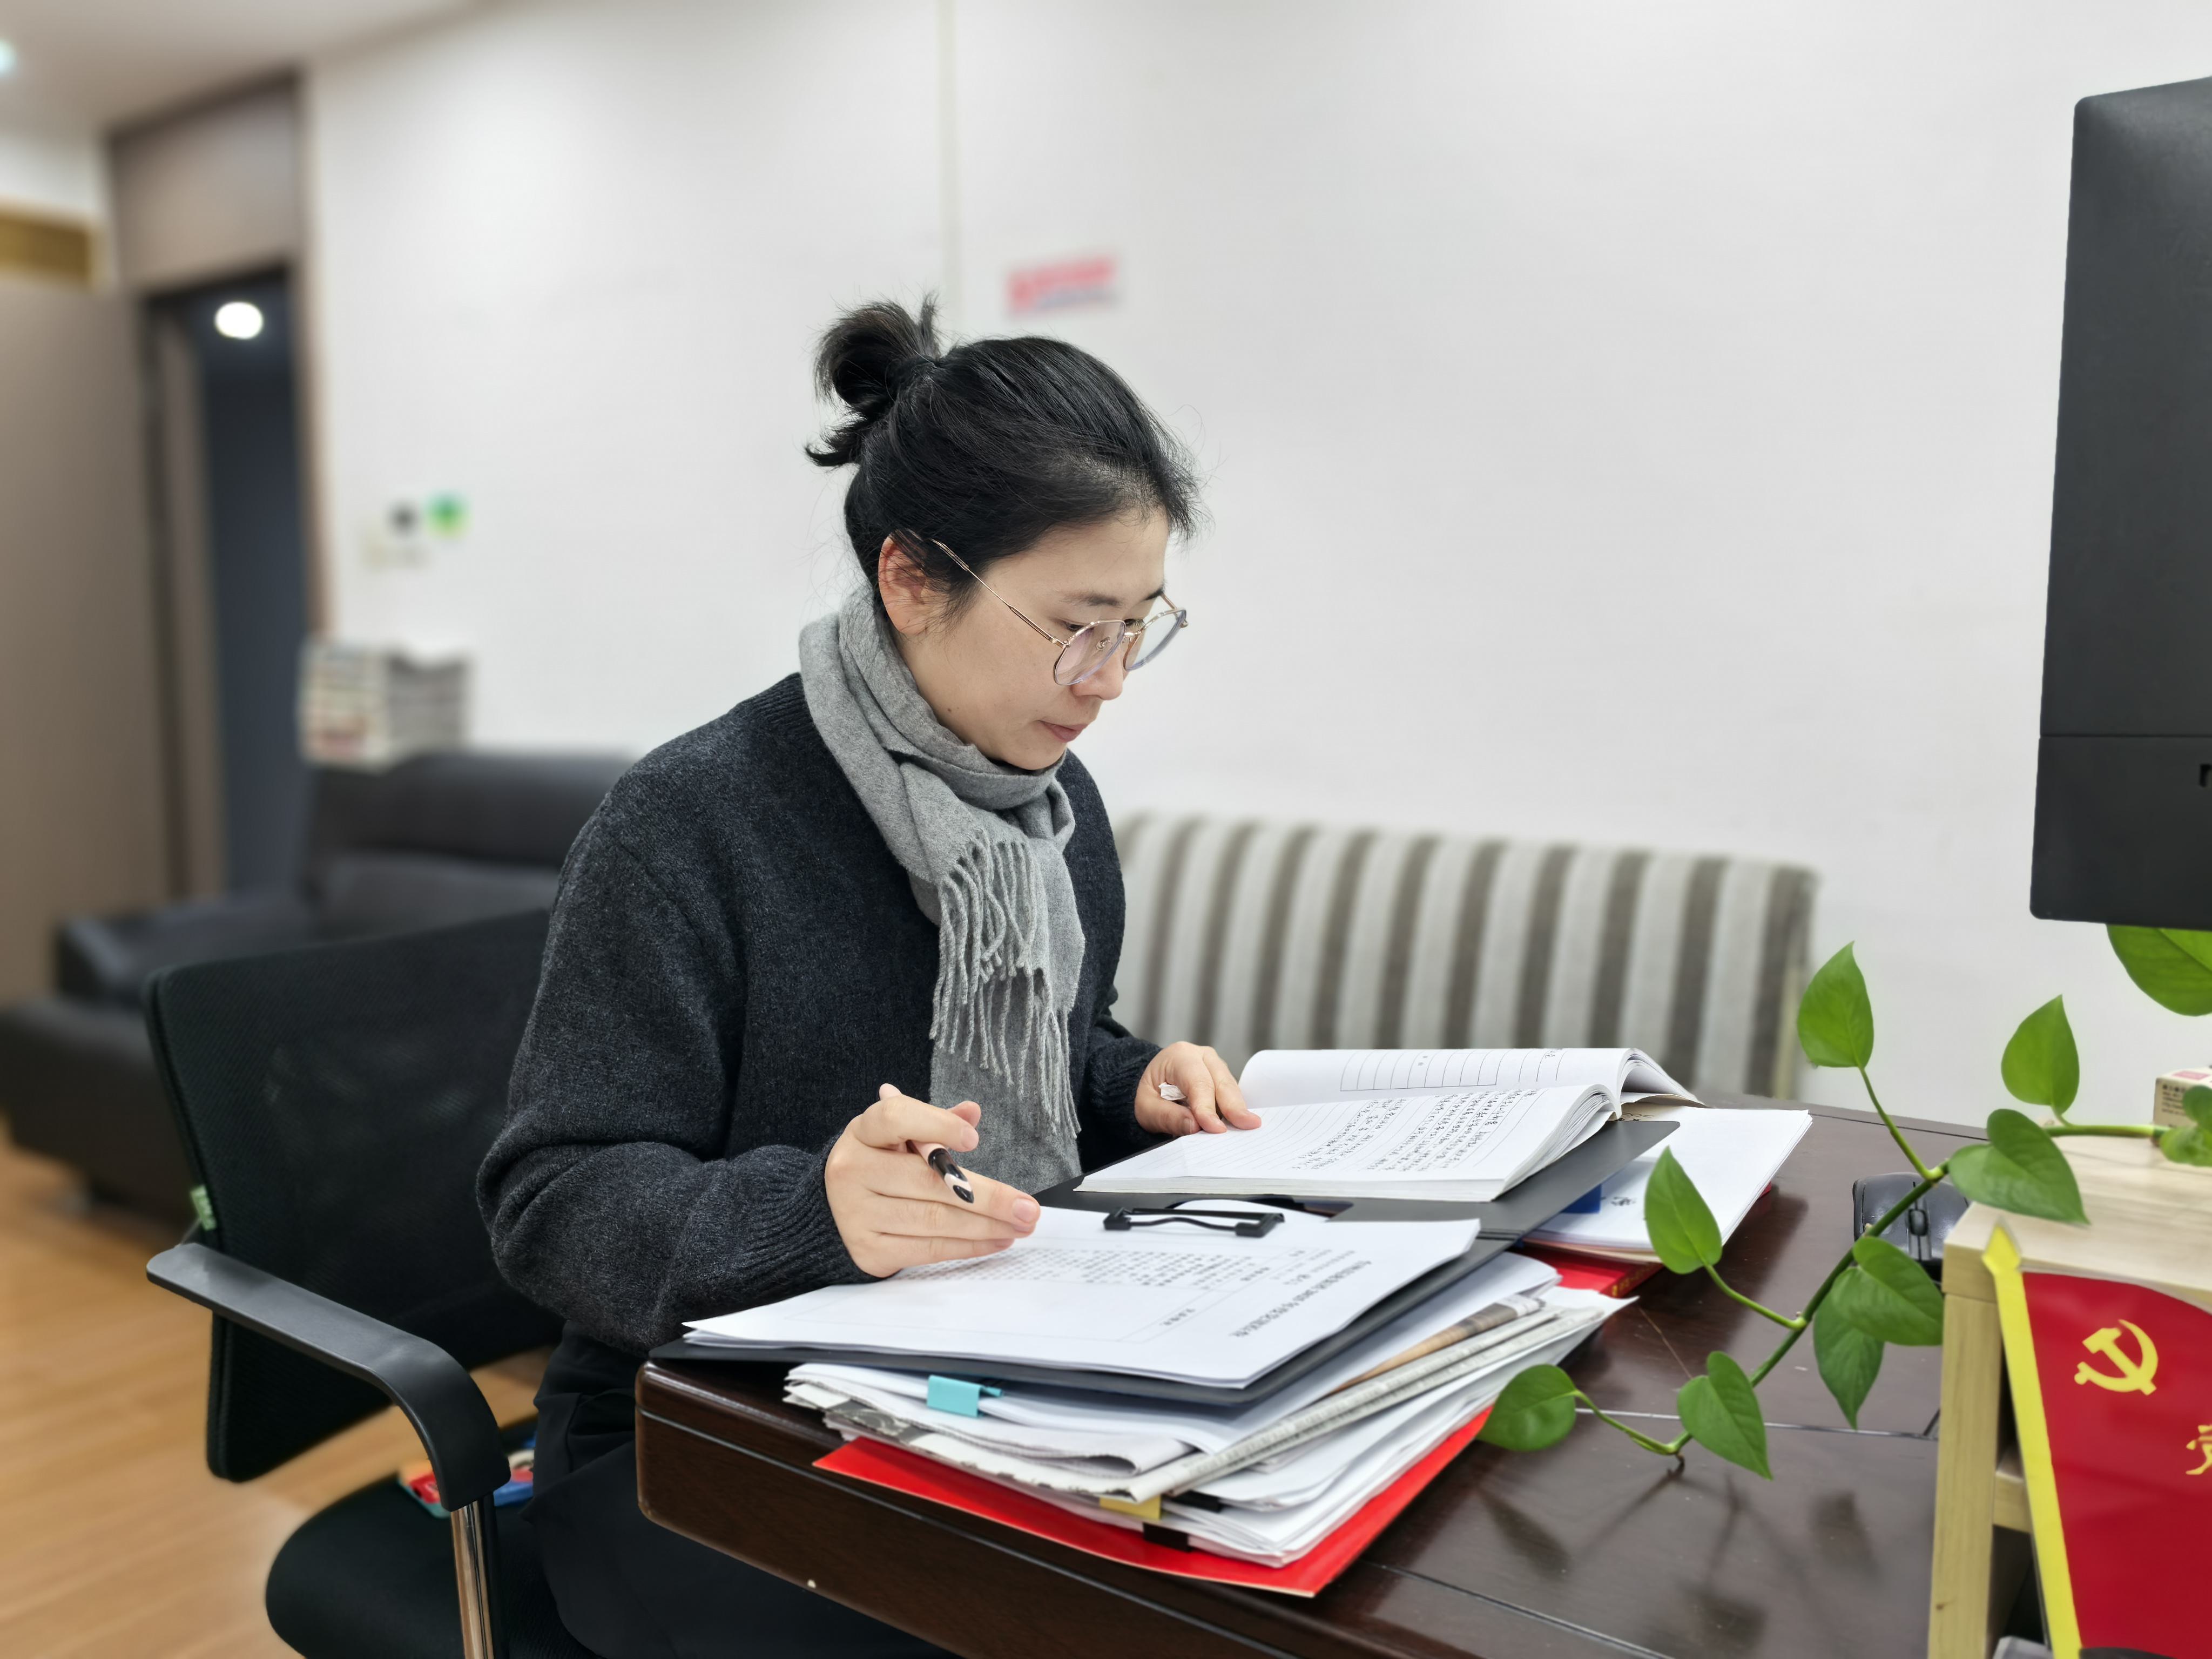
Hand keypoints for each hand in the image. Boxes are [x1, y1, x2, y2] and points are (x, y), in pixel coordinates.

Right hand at [825, 1085, 1040, 1276]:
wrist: (829, 1210)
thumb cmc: (878, 1165)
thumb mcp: (897, 1136)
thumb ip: (934, 1123)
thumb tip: (971, 1111)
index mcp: (862, 1133)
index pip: (896, 1118)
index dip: (936, 1125)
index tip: (975, 1138)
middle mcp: (853, 1171)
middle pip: (928, 1182)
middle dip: (988, 1197)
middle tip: (1029, 1207)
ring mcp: (858, 1214)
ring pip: (934, 1220)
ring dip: (986, 1226)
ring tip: (1022, 1225)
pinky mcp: (870, 1250)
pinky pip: (928, 1249)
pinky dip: (968, 1246)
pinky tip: (997, 1239)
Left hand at [1134, 1042, 1261, 1136]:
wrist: (1153, 1085)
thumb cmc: (1150, 1094)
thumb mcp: (1146, 1108)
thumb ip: (1167, 1117)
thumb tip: (1195, 1127)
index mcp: (1180, 1056)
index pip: (1198, 1082)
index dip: (1207, 1106)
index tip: (1214, 1128)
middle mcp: (1203, 1056)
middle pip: (1221, 1082)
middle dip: (1234, 1106)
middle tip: (1248, 1125)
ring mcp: (1217, 1067)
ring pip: (1231, 1089)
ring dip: (1237, 1110)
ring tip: (1246, 1129)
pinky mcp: (1224, 1080)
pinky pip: (1233, 1095)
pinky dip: (1235, 1111)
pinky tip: (1239, 1125)